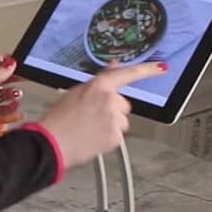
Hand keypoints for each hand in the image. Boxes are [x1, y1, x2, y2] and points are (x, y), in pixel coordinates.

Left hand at [0, 53, 23, 131]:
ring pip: (5, 94)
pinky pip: (2, 110)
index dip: (11, 61)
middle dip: (16, 77)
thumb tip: (12, 65)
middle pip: (5, 78)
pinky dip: (10, 108)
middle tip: (27, 78)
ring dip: (13, 93)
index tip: (24, 63)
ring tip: (16, 93)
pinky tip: (14, 104)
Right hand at [37, 61, 167, 168]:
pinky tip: (91, 138)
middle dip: (112, 111)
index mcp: (98, 86)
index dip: (147, 70)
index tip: (160, 67)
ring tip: (88, 129)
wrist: (51, 144)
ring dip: (110, 125)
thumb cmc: (57, 120)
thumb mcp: (75, 93)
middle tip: (91, 117)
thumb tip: (113, 67)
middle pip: (123, 104)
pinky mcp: (116, 137)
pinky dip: (107, 138)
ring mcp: (114, 119)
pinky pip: (117, 135)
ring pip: (121, 121)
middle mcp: (110, 100)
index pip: (127, 74)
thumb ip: (99, 81)